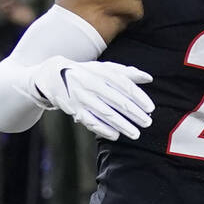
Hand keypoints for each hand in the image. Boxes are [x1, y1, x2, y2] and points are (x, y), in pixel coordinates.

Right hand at [29, 57, 153, 140]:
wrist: (52, 75)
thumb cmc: (86, 72)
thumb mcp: (104, 68)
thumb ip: (127, 73)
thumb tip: (149, 78)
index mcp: (101, 72)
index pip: (124, 85)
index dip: (139, 97)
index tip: (151, 108)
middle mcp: (91, 84)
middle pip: (117, 101)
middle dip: (134, 114)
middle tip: (148, 123)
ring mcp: (81, 97)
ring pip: (105, 114)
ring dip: (122, 125)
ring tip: (136, 134)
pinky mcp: (73, 109)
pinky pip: (90, 121)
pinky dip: (103, 129)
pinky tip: (116, 135)